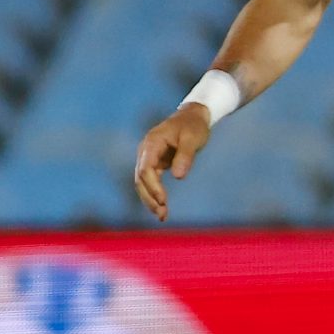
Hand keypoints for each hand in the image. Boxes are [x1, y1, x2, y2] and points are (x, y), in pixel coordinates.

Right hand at [133, 105, 212, 222]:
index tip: (163, 200)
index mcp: (151, 143)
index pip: (145, 169)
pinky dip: (154, 194)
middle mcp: (145, 152)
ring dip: (150, 200)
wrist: (193, 117)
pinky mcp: (155, 164)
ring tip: (162, 216)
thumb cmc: (193, 126)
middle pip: (140, 179)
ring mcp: (148, 158)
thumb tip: (178, 177)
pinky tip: (161, 208)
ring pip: (142, 183)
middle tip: (162, 214)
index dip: (152, 187)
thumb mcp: (192, 138)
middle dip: (149, 198)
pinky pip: (150, 182)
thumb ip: (185, 156)